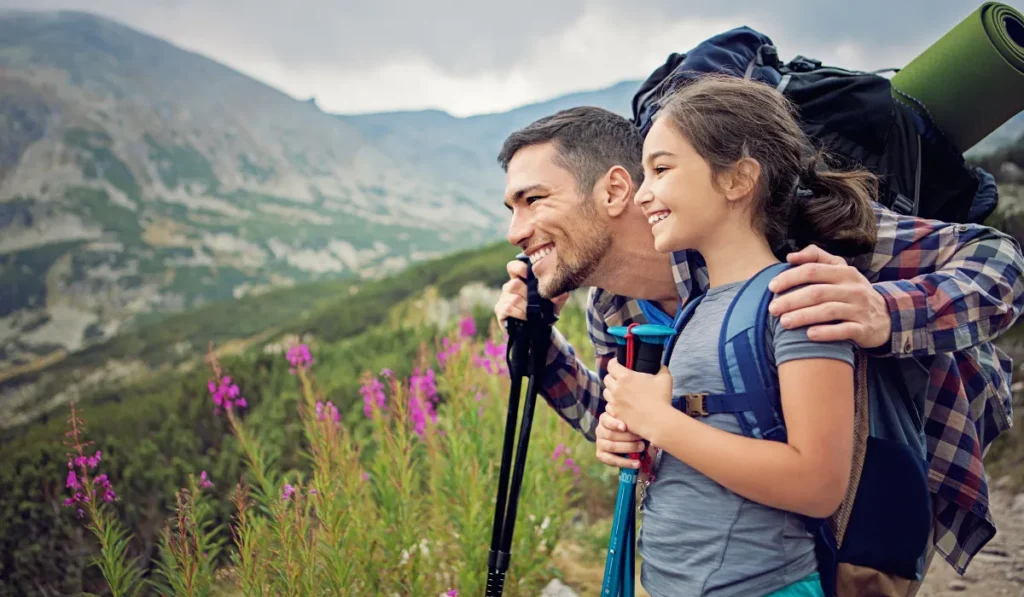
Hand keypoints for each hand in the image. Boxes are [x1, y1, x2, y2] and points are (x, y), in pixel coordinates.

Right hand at [493, 259, 568, 329]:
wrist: (539, 329)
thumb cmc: (545, 311)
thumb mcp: (555, 302)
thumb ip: (559, 295)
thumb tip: (562, 294)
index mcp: (521, 279)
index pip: (513, 267)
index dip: (519, 268)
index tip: (529, 275)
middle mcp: (510, 286)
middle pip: (514, 284)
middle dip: (528, 295)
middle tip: (538, 303)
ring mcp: (503, 298)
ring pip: (513, 298)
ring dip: (526, 307)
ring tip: (534, 313)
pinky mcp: (500, 309)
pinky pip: (508, 308)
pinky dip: (520, 313)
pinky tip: (527, 317)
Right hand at [595, 411, 644, 468]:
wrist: (629, 442)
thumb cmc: (631, 428)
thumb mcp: (631, 422)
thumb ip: (632, 420)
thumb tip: (640, 419)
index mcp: (605, 419)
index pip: (606, 420)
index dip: (614, 424)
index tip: (624, 427)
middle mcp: (600, 430)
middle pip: (610, 434)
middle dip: (627, 437)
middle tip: (641, 438)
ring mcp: (599, 443)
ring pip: (611, 446)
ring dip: (628, 448)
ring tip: (641, 448)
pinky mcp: (601, 455)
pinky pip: (611, 460)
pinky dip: (625, 462)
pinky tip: (637, 463)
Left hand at [602, 358, 673, 440]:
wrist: (658, 421)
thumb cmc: (661, 399)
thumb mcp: (665, 379)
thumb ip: (661, 369)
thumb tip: (660, 366)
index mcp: (625, 377)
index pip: (611, 365)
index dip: (614, 363)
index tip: (618, 364)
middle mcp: (616, 388)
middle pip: (607, 379)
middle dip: (612, 377)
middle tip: (619, 379)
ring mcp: (614, 402)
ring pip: (606, 393)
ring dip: (612, 391)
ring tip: (620, 393)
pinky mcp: (615, 414)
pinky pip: (608, 407)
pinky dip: (613, 405)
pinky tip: (621, 405)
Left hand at [767, 245, 890, 348]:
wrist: (886, 316)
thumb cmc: (852, 292)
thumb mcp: (840, 270)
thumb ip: (816, 258)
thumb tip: (790, 256)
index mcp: (844, 272)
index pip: (813, 270)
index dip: (790, 277)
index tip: (772, 287)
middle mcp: (853, 289)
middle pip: (817, 292)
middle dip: (791, 300)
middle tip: (772, 309)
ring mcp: (860, 309)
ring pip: (828, 311)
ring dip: (803, 316)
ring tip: (784, 323)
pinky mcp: (864, 329)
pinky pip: (844, 330)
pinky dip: (826, 332)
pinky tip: (809, 335)